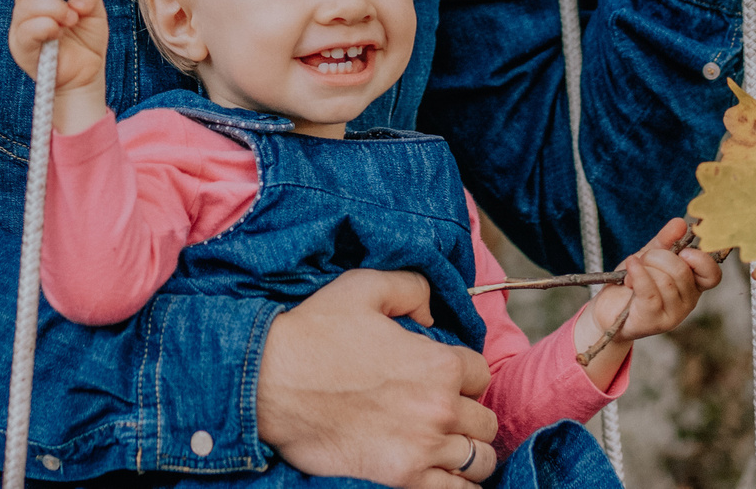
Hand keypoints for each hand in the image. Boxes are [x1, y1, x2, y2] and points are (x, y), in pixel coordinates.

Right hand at [8, 0, 109, 133]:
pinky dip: (44, 25)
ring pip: (26, 6)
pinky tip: (58, 31)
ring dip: (52, 7)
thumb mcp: (95, 13)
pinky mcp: (22, 49)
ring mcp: (21, 30)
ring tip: (71, 19)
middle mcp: (27, 11)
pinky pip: (26, 31)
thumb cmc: (86, 42)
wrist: (86, 77)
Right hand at [257, 270, 497, 488]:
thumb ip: (411, 287)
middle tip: (441, 411)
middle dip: (468, 413)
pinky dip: (458, 485)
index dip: (462, 373)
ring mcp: (423, 449)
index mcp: (438, 363)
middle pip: (485, 421)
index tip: (442, 377)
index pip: (480, 374)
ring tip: (448, 445)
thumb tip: (432, 311)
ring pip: (479, 460)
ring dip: (468, 451)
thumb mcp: (363, 287)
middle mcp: (440, 409)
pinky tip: (443, 473)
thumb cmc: (314, 333)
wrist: (270, 383)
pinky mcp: (403, 480)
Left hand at [571, 218, 721, 382]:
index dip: (700, 259)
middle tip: (641, 262)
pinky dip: (638, 275)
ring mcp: (673, 314)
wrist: (608, 309)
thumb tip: (680, 223)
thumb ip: (666, 240)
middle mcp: (688, 301)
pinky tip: (629, 269)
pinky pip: (649, 292)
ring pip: (665, 281)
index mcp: (692, 284)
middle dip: (655, 257)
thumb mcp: (649, 257)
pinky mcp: (654, 321)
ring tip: (630, 275)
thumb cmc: (632, 283)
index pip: (712, 273)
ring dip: (642, 270)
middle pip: (681, 270)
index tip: (682, 251)